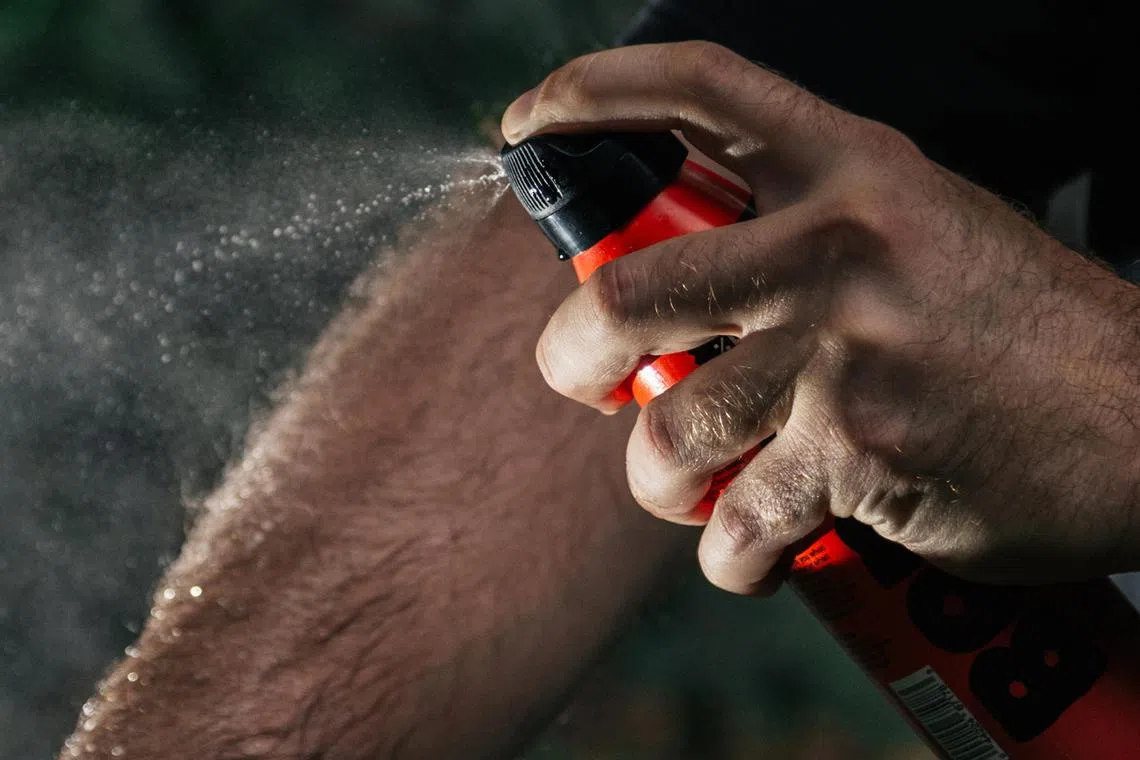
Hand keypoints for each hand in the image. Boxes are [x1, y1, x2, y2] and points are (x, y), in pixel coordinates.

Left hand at [502, 42, 1139, 593]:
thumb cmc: (1016, 326)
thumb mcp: (919, 225)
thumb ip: (807, 227)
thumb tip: (682, 266)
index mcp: (850, 167)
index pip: (694, 88)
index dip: (586, 95)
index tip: (524, 127)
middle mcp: (837, 246)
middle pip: (625, 291)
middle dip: (572, 355)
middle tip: (587, 381)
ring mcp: (845, 354)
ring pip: (666, 432)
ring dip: (657, 479)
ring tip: (690, 488)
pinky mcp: (860, 459)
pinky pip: (736, 526)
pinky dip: (730, 556)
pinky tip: (756, 549)